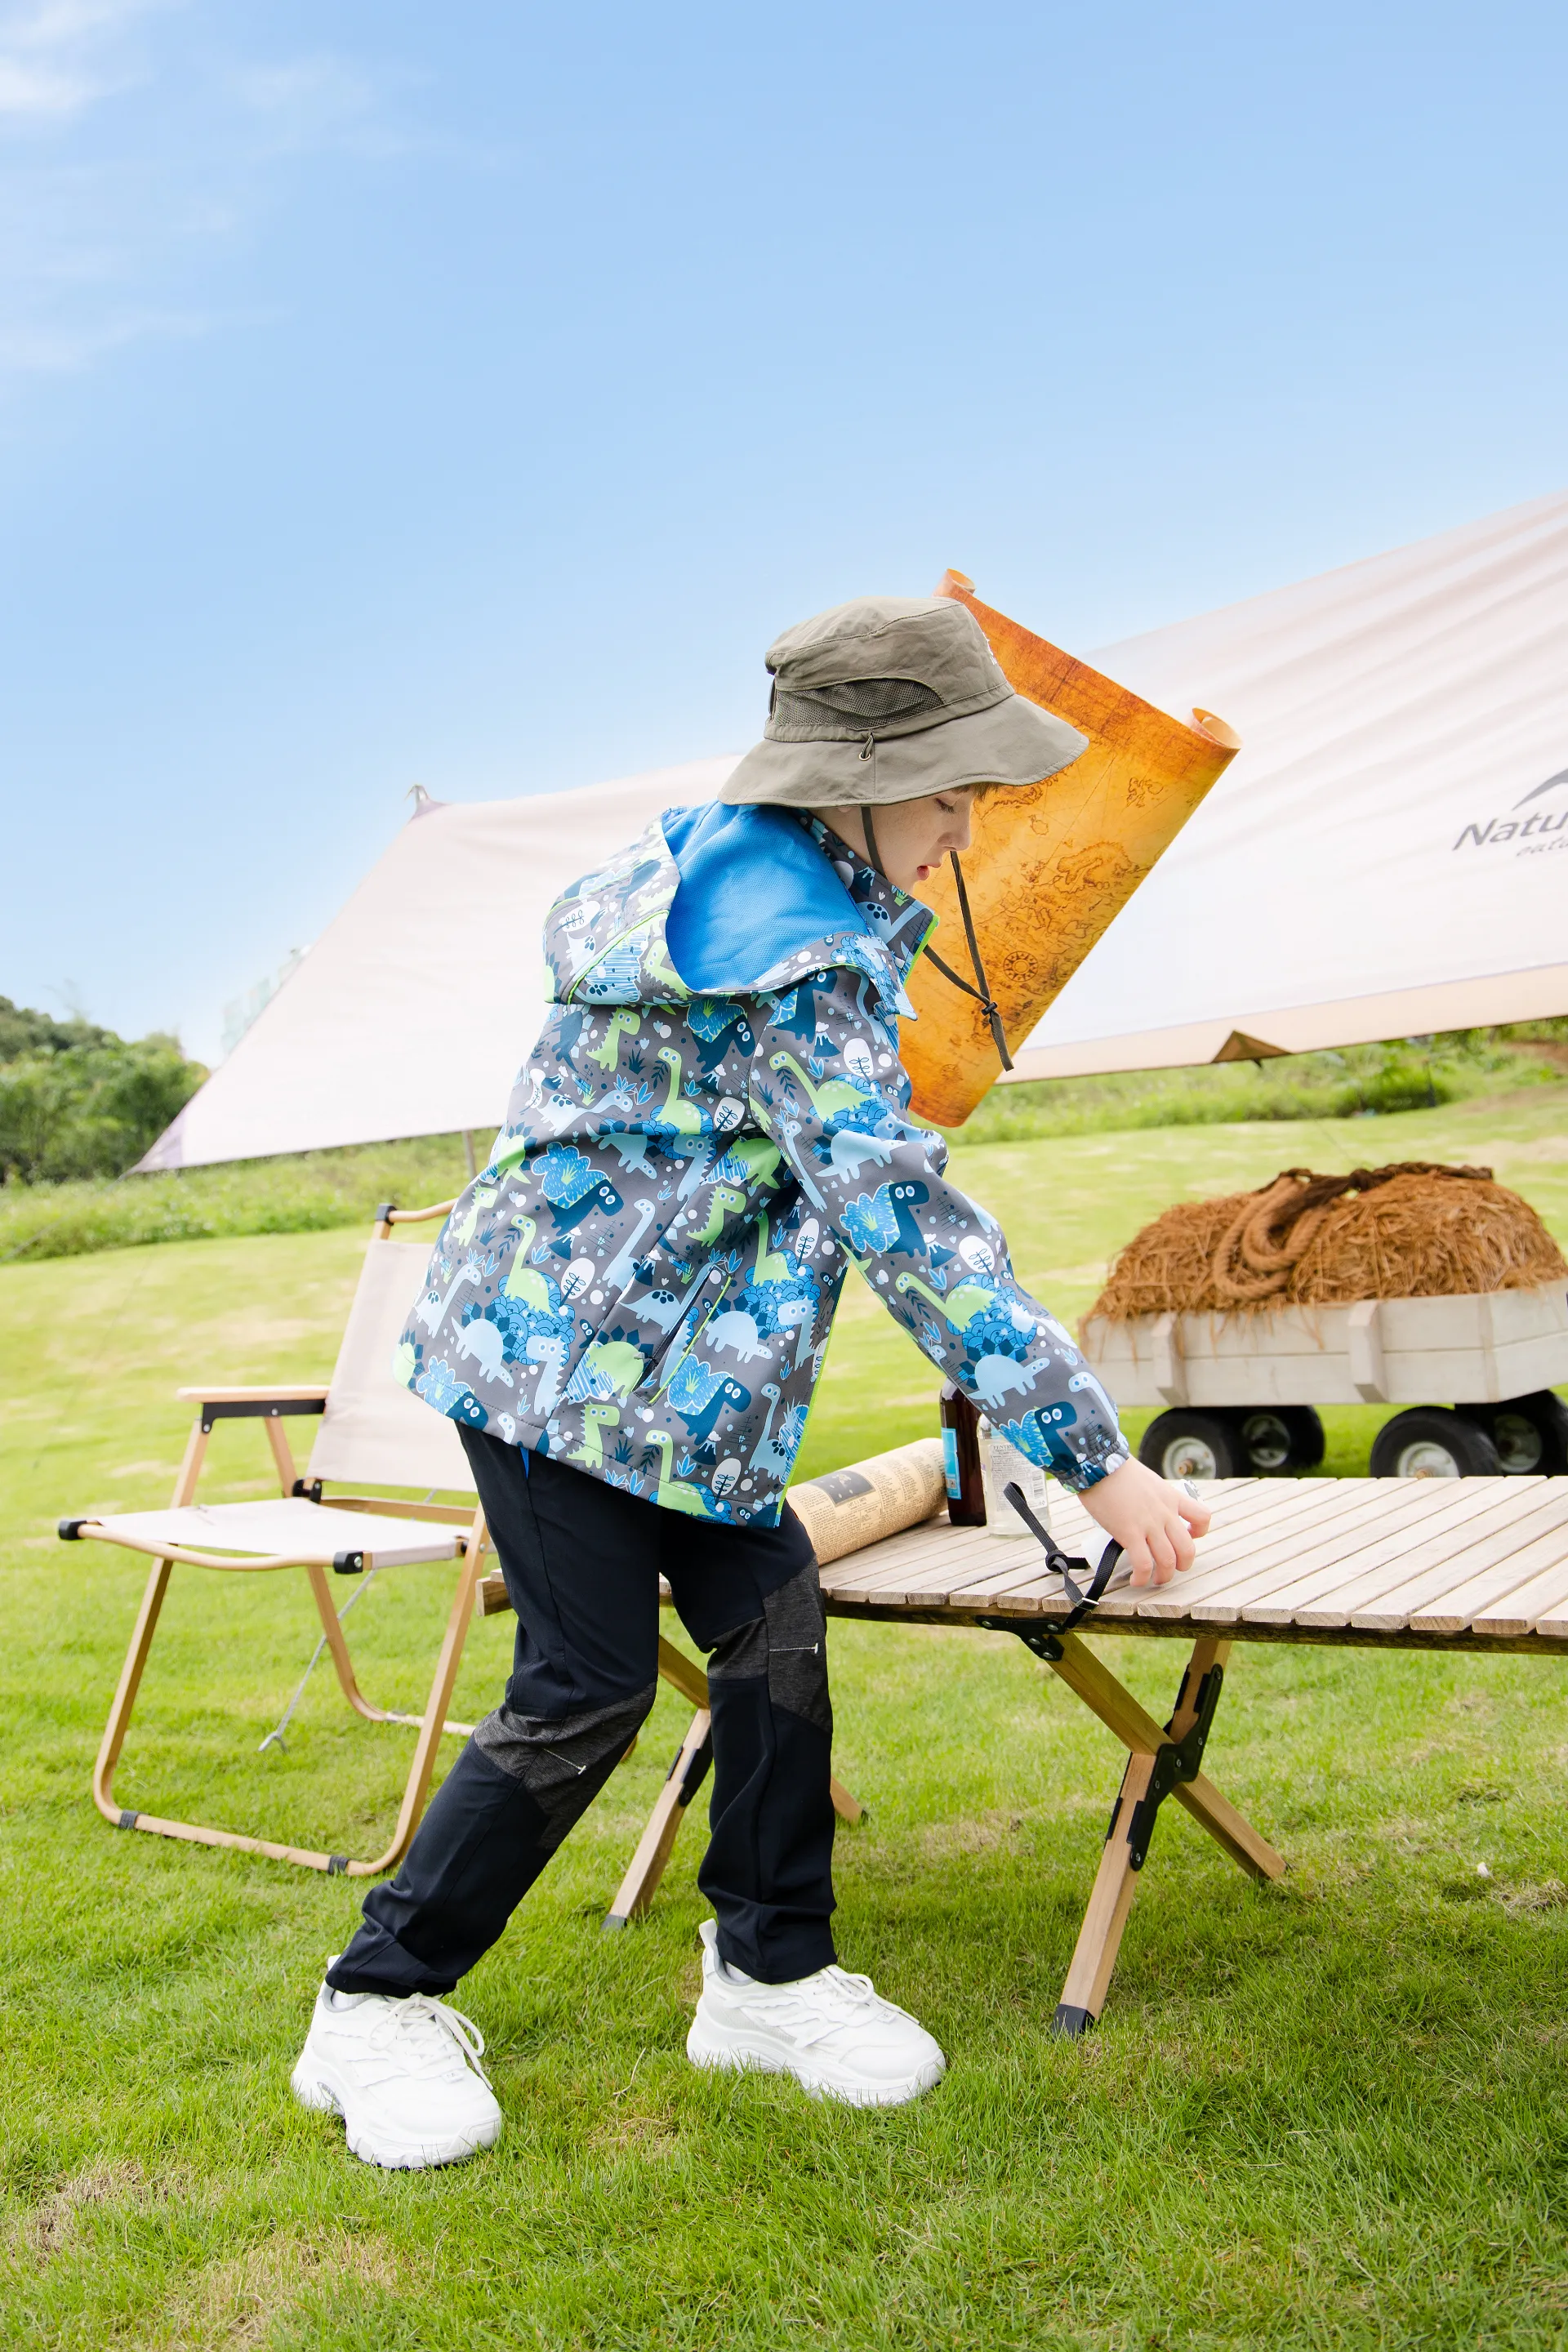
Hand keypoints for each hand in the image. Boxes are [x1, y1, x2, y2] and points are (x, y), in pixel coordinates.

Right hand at [1076, 1456, 1211, 1587]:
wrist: (1099, 1464)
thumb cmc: (1116, 1470)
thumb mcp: (1147, 1481)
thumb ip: (1152, 1499)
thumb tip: (1142, 1514)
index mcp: (1171, 1497)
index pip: (1202, 1517)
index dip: (1199, 1532)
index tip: (1187, 1536)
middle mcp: (1165, 1513)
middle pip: (1187, 1549)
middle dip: (1182, 1565)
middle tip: (1170, 1568)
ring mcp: (1149, 1524)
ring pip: (1168, 1561)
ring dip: (1163, 1577)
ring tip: (1153, 1580)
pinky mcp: (1130, 1533)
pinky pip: (1143, 1564)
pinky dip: (1142, 1578)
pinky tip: (1136, 1580)